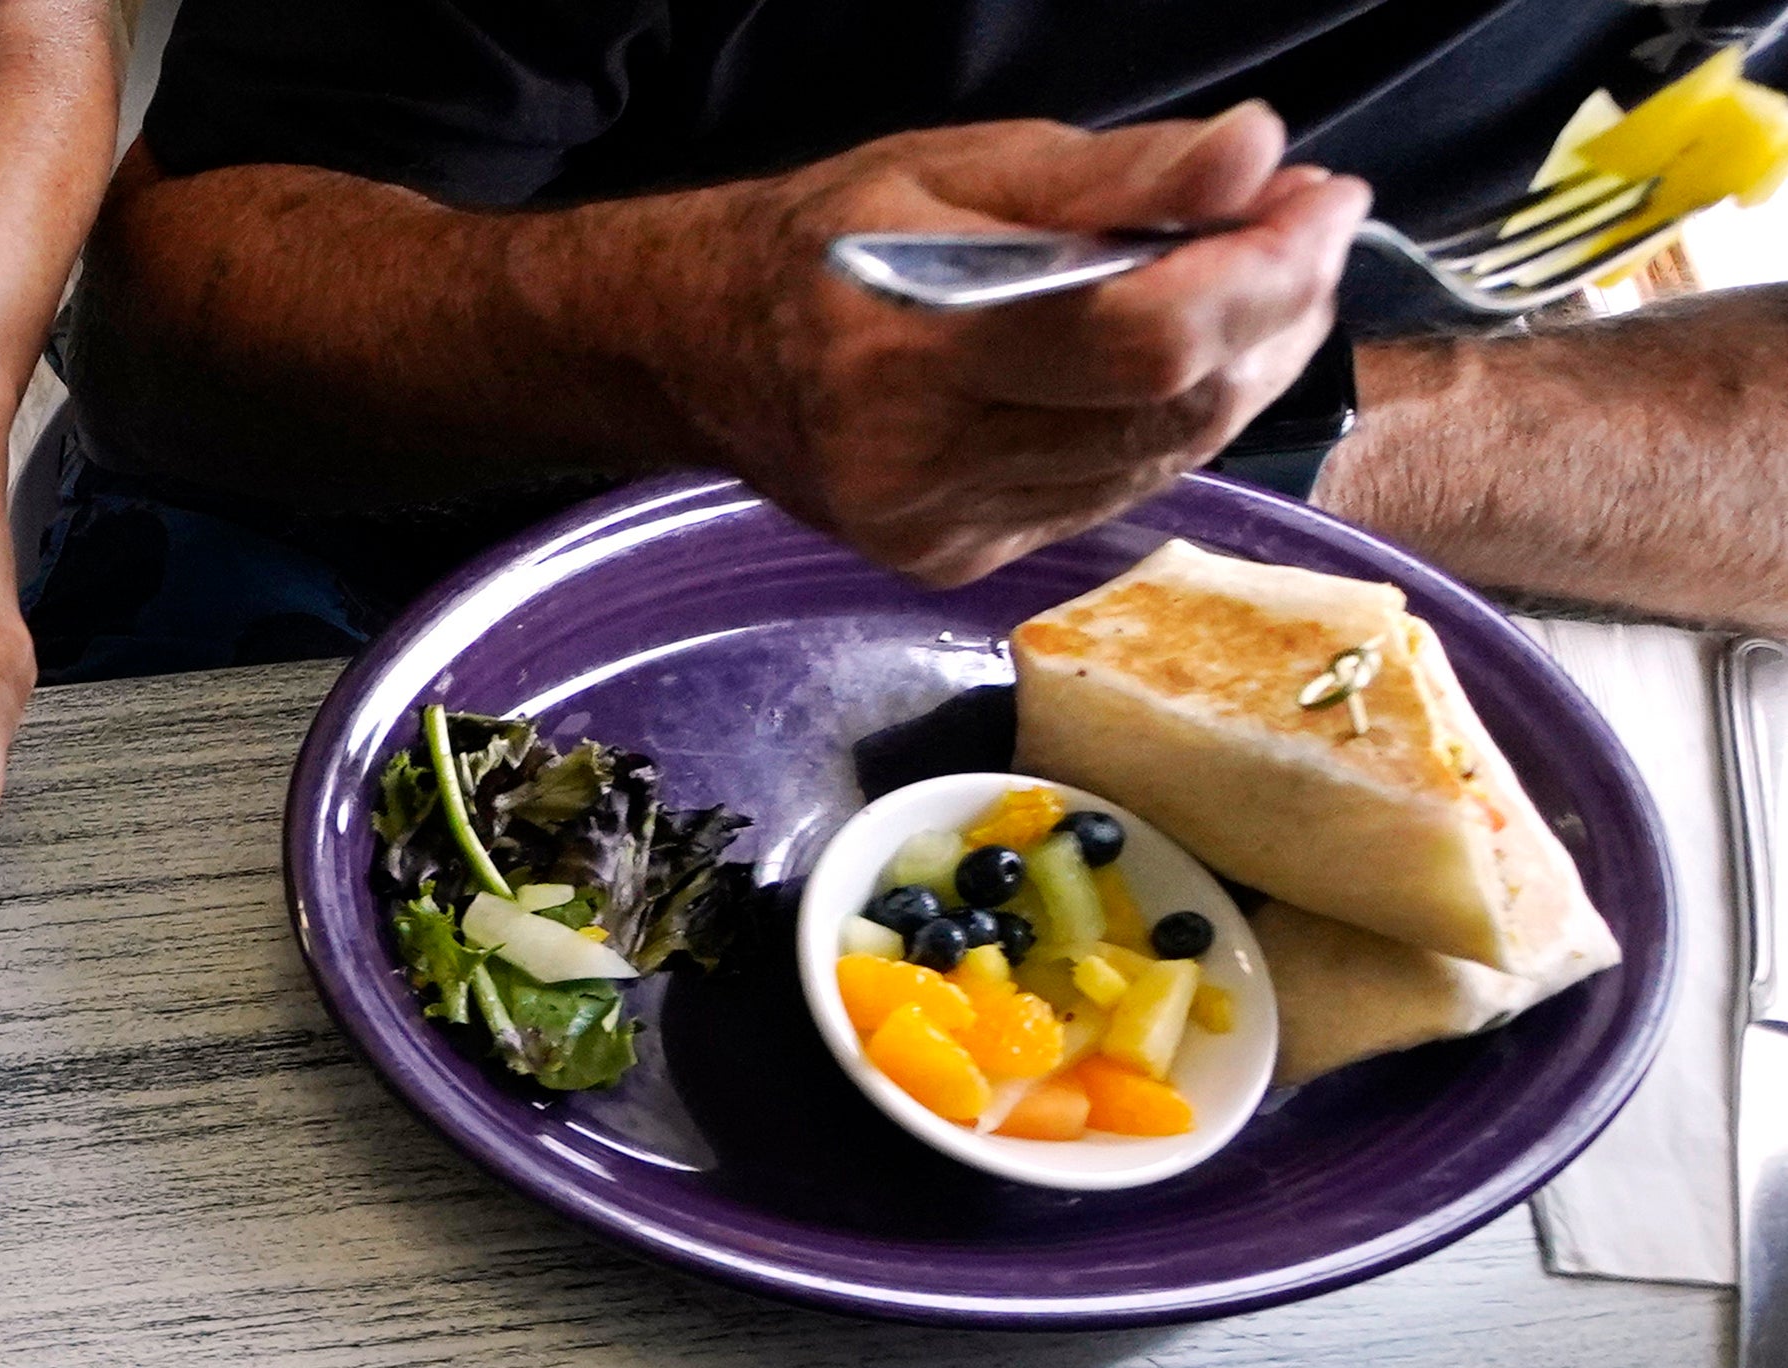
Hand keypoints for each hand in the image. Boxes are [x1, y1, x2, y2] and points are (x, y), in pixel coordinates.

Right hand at [636, 104, 1367, 585]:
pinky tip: (1169, 363)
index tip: (1322, 200)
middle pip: (1169, 411)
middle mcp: (918, 460)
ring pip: (1158, 462)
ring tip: (1256, 282)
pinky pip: (1111, 495)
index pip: (1143, 340)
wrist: (695, 352)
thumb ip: (1117, 176)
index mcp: (909, 345)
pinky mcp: (954, 562)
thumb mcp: (959, 167)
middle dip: (1274, 313)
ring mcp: (937, 528)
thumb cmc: (825, 241)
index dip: (1263, 275)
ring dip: (1237, 370)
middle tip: (1306, 229)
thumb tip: (1257, 155)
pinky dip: (1166, 424)